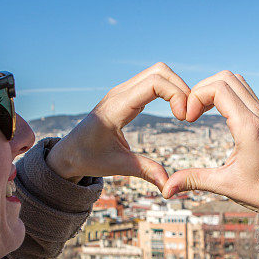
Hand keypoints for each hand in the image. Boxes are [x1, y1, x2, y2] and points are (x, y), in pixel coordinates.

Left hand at [47, 62, 188, 188]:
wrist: (69, 152)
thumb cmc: (89, 158)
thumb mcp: (119, 166)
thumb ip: (146, 172)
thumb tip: (169, 186)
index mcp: (117, 107)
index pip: (154, 83)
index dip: (176, 95)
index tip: (184, 118)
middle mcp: (120, 93)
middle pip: (160, 71)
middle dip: (181, 88)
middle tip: (189, 114)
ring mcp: (122, 91)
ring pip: (157, 72)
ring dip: (176, 87)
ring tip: (184, 112)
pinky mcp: (126, 94)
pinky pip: (152, 81)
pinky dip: (168, 89)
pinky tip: (175, 109)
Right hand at [162, 71, 258, 225]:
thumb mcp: (224, 185)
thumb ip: (193, 180)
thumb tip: (165, 189)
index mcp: (249, 128)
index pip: (219, 88)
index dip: (196, 97)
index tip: (188, 119)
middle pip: (226, 77)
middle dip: (202, 89)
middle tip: (192, 113)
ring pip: (237, 80)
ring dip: (215, 89)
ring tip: (201, 111)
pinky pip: (245, 92)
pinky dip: (226, 94)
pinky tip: (216, 114)